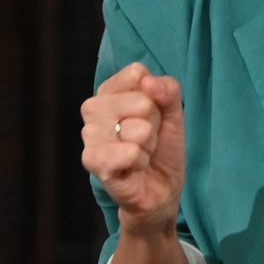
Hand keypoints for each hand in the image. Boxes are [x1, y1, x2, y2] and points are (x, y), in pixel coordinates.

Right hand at [80, 62, 184, 235]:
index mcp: (109, 91)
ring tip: (141, 153)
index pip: (138, 74)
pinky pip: (130, 152)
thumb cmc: (162, 147)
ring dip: (148, 145)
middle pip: (142, 101)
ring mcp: (89, 135)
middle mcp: (93, 108)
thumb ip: (168, 90)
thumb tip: (149, 81)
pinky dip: (141, 161)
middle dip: (154, 124)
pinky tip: (134, 167)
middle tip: (147, 139)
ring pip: (139, 128)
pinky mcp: (92, 160)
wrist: (160, 190)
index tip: (151, 115)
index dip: (156, 97)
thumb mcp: (173, 112)